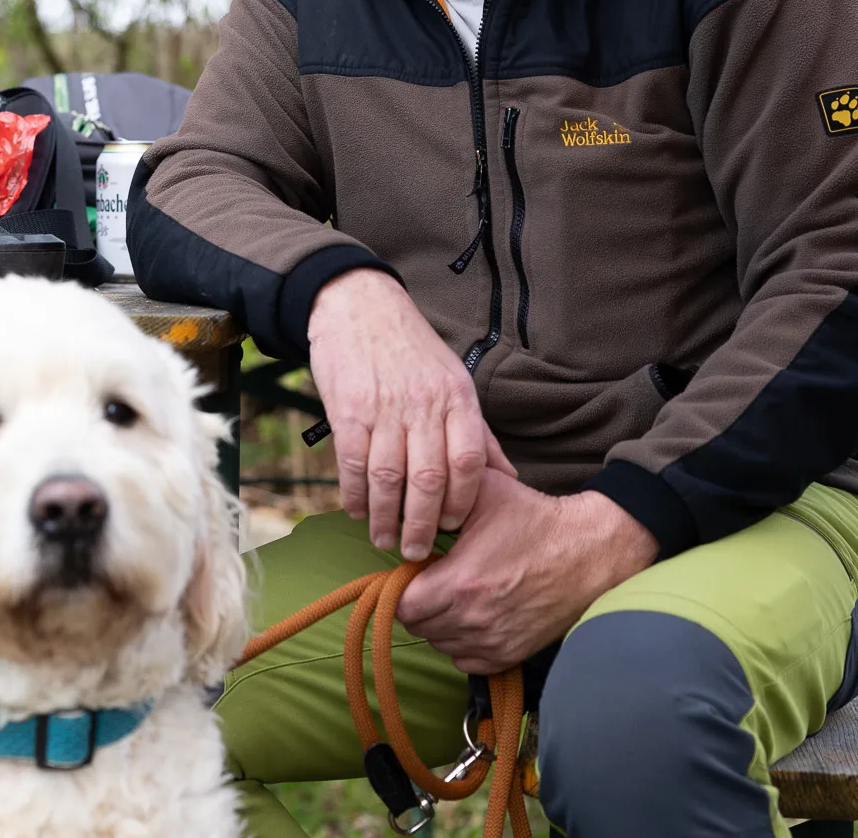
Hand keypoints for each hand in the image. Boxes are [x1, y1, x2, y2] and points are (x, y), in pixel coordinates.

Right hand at [309, 268, 514, 558]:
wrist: (360, 306)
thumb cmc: (412, 350)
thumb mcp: (455, 381)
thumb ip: (478, 432)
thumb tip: (509, 476)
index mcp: (456, 399)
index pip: (468, 463)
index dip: (462, 502)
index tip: (452, 526)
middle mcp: (423, 406)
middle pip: (428, 479)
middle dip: (422, 524)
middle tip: (416, 552)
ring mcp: (383, 408)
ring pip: (388, 478)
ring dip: (385, 517)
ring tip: (384, 539)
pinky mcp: (347, 409)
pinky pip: (352, 462)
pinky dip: (355, 493)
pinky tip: (358, 510)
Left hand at [396, 471, 657, 674]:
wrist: (591, 552)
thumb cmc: (536, 519)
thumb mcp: (485, 492)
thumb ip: (442, 492)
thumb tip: (408, 496)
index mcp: (461, 581)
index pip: (402, 604)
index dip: (401, 586)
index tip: (414, 571)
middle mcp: (474, 619)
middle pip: (418, 626)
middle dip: (418, 603)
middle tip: (433, 580)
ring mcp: (494, 641)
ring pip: (440, 643)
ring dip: (438, 623)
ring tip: (455, 595)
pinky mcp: (512, 654)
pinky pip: (465, 661)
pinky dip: (461, 643)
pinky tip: (472, 617)